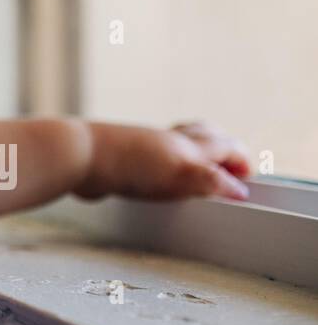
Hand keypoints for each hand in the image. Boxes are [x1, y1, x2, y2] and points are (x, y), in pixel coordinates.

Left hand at [73, 120, 251, 201]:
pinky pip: (151, 155)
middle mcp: (167, 141)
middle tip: (230, 167)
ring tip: (198, 170)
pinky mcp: (122, 157)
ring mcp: (143, 146)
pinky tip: (157, 178)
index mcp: (186, 145)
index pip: (225, 145)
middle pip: (204, 134)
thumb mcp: (180, 175)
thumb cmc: (127, 164)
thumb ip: (211, 181)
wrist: (77, 156)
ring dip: (194, 152)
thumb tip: (238, 189)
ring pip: (177, 142)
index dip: (240, 160)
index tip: (246, 179)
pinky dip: (166, 162)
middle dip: (222, 148)